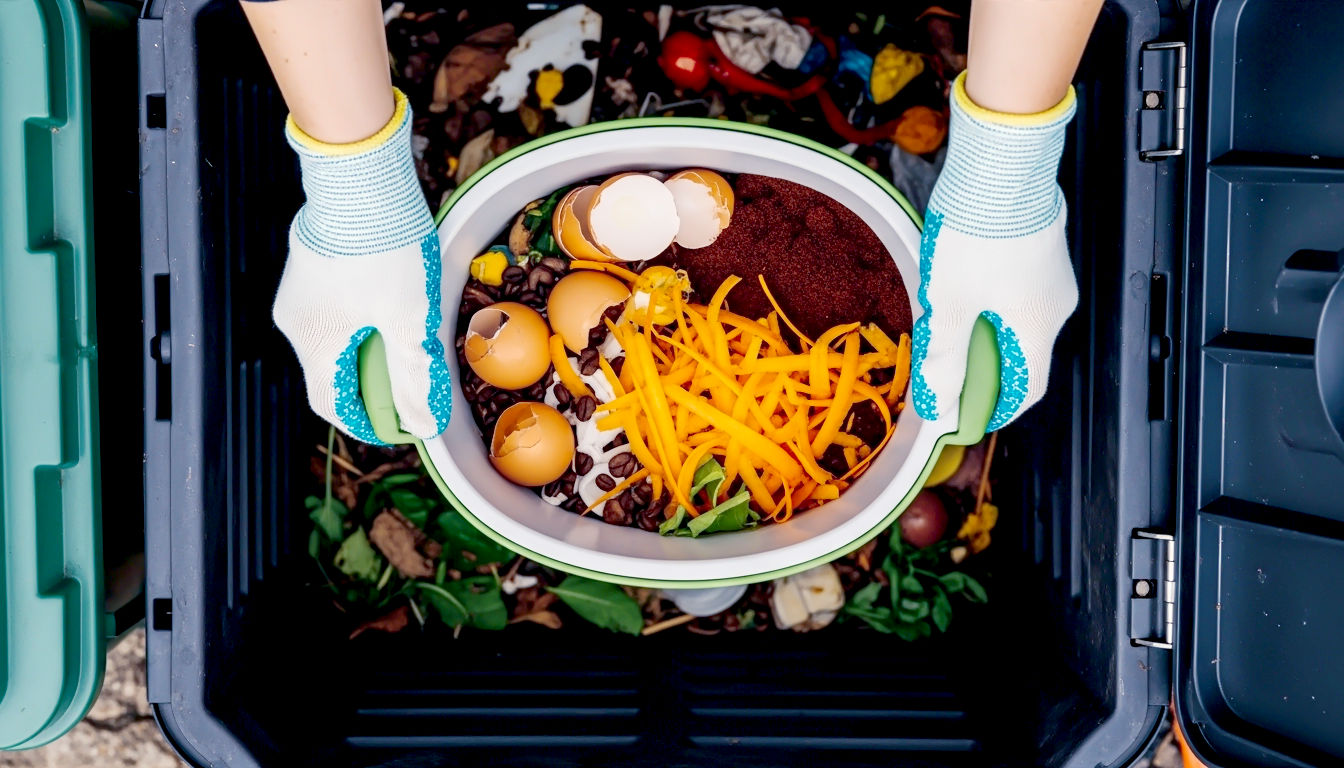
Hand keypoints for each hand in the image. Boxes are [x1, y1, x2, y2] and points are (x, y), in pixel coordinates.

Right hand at [273, 90, 451, 442]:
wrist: (361, 175)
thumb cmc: (383, 248)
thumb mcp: (408, 318)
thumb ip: (413, 375)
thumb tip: (423, 424)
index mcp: (313, 339)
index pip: (331, 403)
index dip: (364, 423)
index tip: (397, 428)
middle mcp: (295, 319)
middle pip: (332, 372)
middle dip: (371, 388)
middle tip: (410, 391)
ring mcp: (299, 290)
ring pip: (334, 339)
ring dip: (368, 353)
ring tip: (407, 350)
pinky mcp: (311, 266)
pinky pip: (334, 311)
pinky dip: (362, 324)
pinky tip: (393, 312)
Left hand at [911, 73, 1077, 430]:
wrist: (1002, 163)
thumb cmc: (981, 230)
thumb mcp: (950, 302)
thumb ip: (945, 355)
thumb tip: (938, 400)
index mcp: (1039, 325)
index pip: (1028, 388)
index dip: (997, 408)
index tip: (968, 415)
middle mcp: (1055, 303)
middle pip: (1021, 354)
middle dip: (982, 368)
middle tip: (944, 370)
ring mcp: (1050, 273)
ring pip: (1015, 319)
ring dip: (981, 331)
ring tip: (942, 323)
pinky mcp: (1038, 246)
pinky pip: (1015, 290)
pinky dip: (988, 302)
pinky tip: (956, 288)